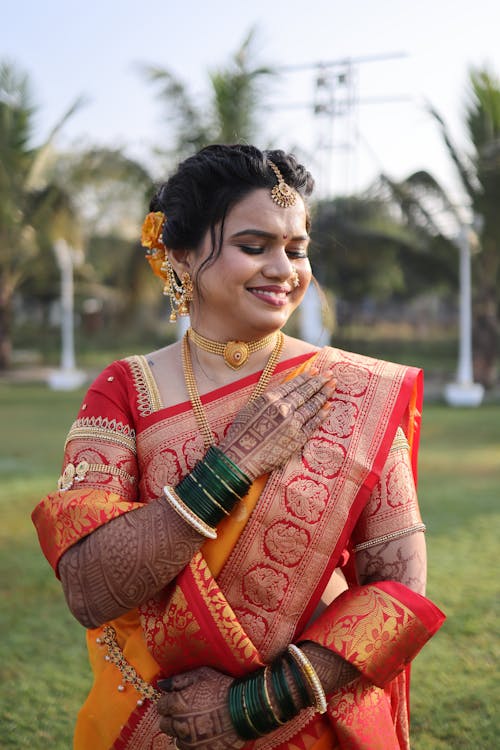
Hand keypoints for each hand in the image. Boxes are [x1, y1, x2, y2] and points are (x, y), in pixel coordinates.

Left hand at [157, 667, 243, 749]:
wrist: (244, 709)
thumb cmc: (222, 688)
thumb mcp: (201, 675)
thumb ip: (178, 680)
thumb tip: (160, 684)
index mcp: (177, 704)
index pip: (161, 706)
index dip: (169, 702)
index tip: (179, 700)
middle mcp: (179, 725)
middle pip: (165, 725)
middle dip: (172, 718)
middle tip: (187, 712)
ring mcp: (189, 741)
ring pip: (176, 738)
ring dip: (182, 732)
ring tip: (197, 723)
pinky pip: (188, 749)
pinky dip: (192, 743)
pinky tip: (203, 733)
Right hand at [219, 371, 335, 479]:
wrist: (240, 458)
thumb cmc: (240, 434)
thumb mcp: (251, 409)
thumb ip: (268, 400)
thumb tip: (282, 394)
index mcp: (270, 399)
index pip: (293, 385)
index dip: (306, 377)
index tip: (316, 370)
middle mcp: (284, 409)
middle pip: (305, 393)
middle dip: (319, 382)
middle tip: (330, 375)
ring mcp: (292, 424)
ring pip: (312, 406)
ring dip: (324, 395)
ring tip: (332, 386)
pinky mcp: (297, 439)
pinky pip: (313, 424)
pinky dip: (321, 415)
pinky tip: (329, 407)